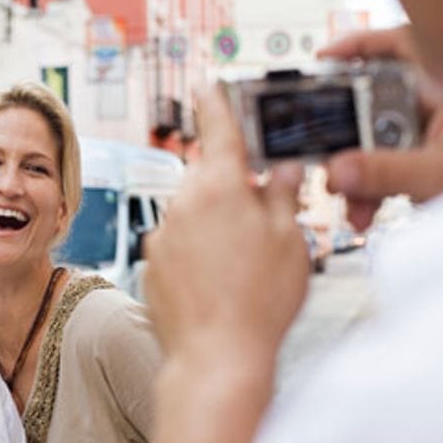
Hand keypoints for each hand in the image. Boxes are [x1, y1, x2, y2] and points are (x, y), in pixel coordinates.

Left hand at [141, 84, 309, 442]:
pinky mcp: (150, 263)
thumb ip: (284, 196)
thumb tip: (282, 170)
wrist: (216, 359)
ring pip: (193, 213)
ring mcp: (162, 234)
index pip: (218, 128)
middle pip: (210, 178)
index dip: (216, 102)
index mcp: (221, 187)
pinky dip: (196, 253)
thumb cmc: (260, 302)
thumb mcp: (291, 242)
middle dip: (232, 190)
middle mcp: (183, 203)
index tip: (209, 83)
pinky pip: (177, 244)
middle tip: (261, 221)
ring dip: (214, 225)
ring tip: (241, 267)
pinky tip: (216, 283)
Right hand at [319, 26, 442, 230]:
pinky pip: (376, 171)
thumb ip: (386, 172)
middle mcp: (430, 111)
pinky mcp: (414, 168)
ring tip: (346, 197)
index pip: (401, 47)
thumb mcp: (438, 174)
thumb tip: (338, 168)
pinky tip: (363, 212)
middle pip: (370, 103)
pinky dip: (364, 192)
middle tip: (324, 150)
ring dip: (351, 173)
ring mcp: (421, 140)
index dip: (362, 44)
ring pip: (368, 143)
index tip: (327, 56)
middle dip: (343, 134)